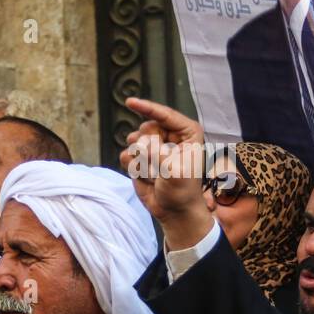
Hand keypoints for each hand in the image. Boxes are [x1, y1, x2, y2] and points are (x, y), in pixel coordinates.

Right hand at [119, 97, 212, 248]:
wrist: (174, 211)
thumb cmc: (182, 191)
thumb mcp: (175, 171)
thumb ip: (157, 153)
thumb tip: (137, 144)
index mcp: (187, 133)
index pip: (165, 115)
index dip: (146, 108)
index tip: (129, 102)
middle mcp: (170, 136)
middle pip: (147, 129)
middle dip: (150, 150)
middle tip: (161, 167)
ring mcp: (153, 146)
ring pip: (134, 142)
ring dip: (143, 162)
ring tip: (156, 174)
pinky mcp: (140, 157)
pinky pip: (126, 155)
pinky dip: (134, 169)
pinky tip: (148, 178)